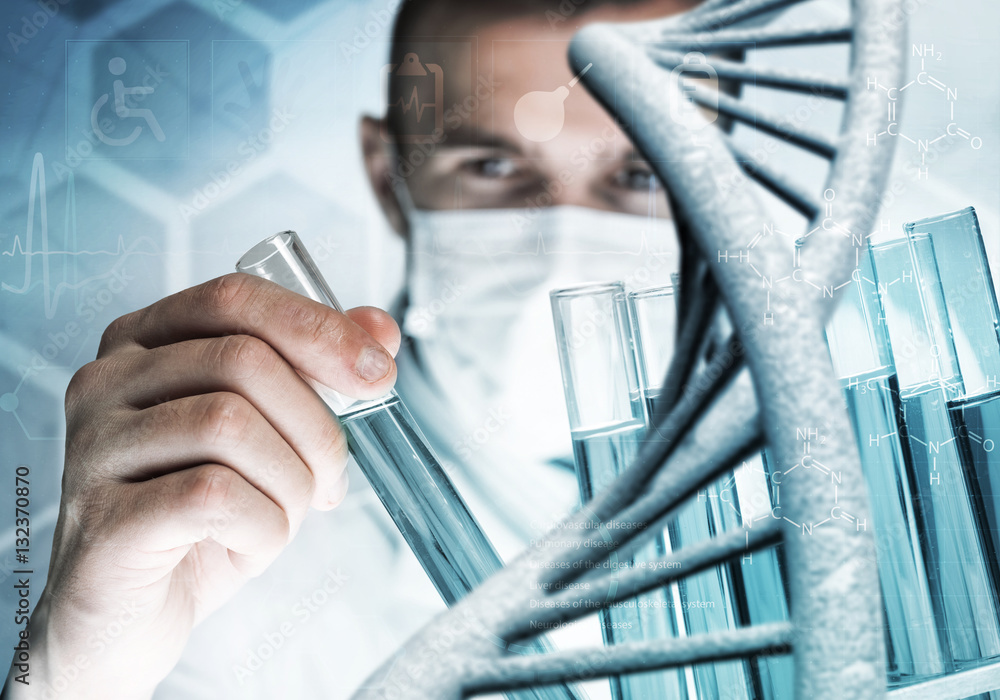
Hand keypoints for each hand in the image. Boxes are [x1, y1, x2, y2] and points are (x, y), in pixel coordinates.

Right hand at [9, 274, 398, 698]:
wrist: (130, 617)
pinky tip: (248, 544)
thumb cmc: (200, 518)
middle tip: (330, 480)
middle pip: (245, 360)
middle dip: (317, 426)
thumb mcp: (269, 437)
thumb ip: (316, 373)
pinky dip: (262, 527)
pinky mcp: (103, 519)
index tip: (378, 374)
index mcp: (144, 343)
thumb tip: (380, 328)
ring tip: (281, 516)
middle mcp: (106, 382)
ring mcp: (94, 448)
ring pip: (231, 424)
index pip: (236, 298)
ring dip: (291, 483)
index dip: (318, 329)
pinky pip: (213, 496)